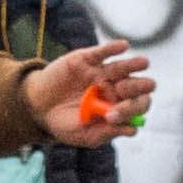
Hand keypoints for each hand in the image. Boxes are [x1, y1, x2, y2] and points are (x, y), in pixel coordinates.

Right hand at [24, 40, 152, 144]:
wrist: (38, 108)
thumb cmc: (65, 124)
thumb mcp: (85, 135)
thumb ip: (107, 132)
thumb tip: (132, 130)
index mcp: (118, 108)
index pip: (137, 106)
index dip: (131, 109)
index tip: (113, 116)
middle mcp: (114, 88)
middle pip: (136, 85)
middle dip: (137, 87)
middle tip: (122, 91)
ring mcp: (101, 73)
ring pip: (123, 67)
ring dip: (134, 64)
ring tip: (143, 63)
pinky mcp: (87, 59)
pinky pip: (103, 52)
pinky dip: (113, 48)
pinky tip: (123, 46)